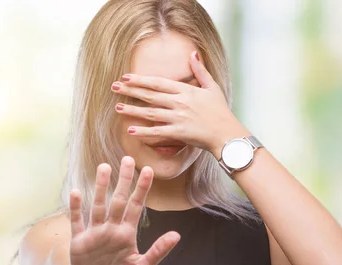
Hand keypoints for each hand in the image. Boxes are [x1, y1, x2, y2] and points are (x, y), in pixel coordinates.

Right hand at [68, 156, 180, 264]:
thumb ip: (157, 252)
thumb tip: (176, 235)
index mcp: (127, 233)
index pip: (136, 206)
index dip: (142, 189)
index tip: (149, 170)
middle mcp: (111, 228)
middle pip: (119, 200)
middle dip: (124, 180)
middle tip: (128, 158)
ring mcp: (95, 233)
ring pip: (98, 205)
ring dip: (100, 187)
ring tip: (104, 167)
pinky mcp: (79, 241)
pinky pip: (77, 221)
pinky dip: (76, 208)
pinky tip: (76, 192)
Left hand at [111, 51, 246, 155]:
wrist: (227, 134)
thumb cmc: (221, 111)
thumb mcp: (212, 87)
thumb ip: (200, 70)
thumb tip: (193, 53)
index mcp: (186, 91)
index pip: (158, 83)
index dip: (141, 79)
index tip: (126, 77)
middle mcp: (180, 103)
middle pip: (150, 95)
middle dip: (130, 91)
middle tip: (114, 87)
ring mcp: (178, 118)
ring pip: (150, 113)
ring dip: (132, 110)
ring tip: (118, 108)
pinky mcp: (179, 133)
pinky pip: (157, 132)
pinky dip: (143, 132)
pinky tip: (130, 130)